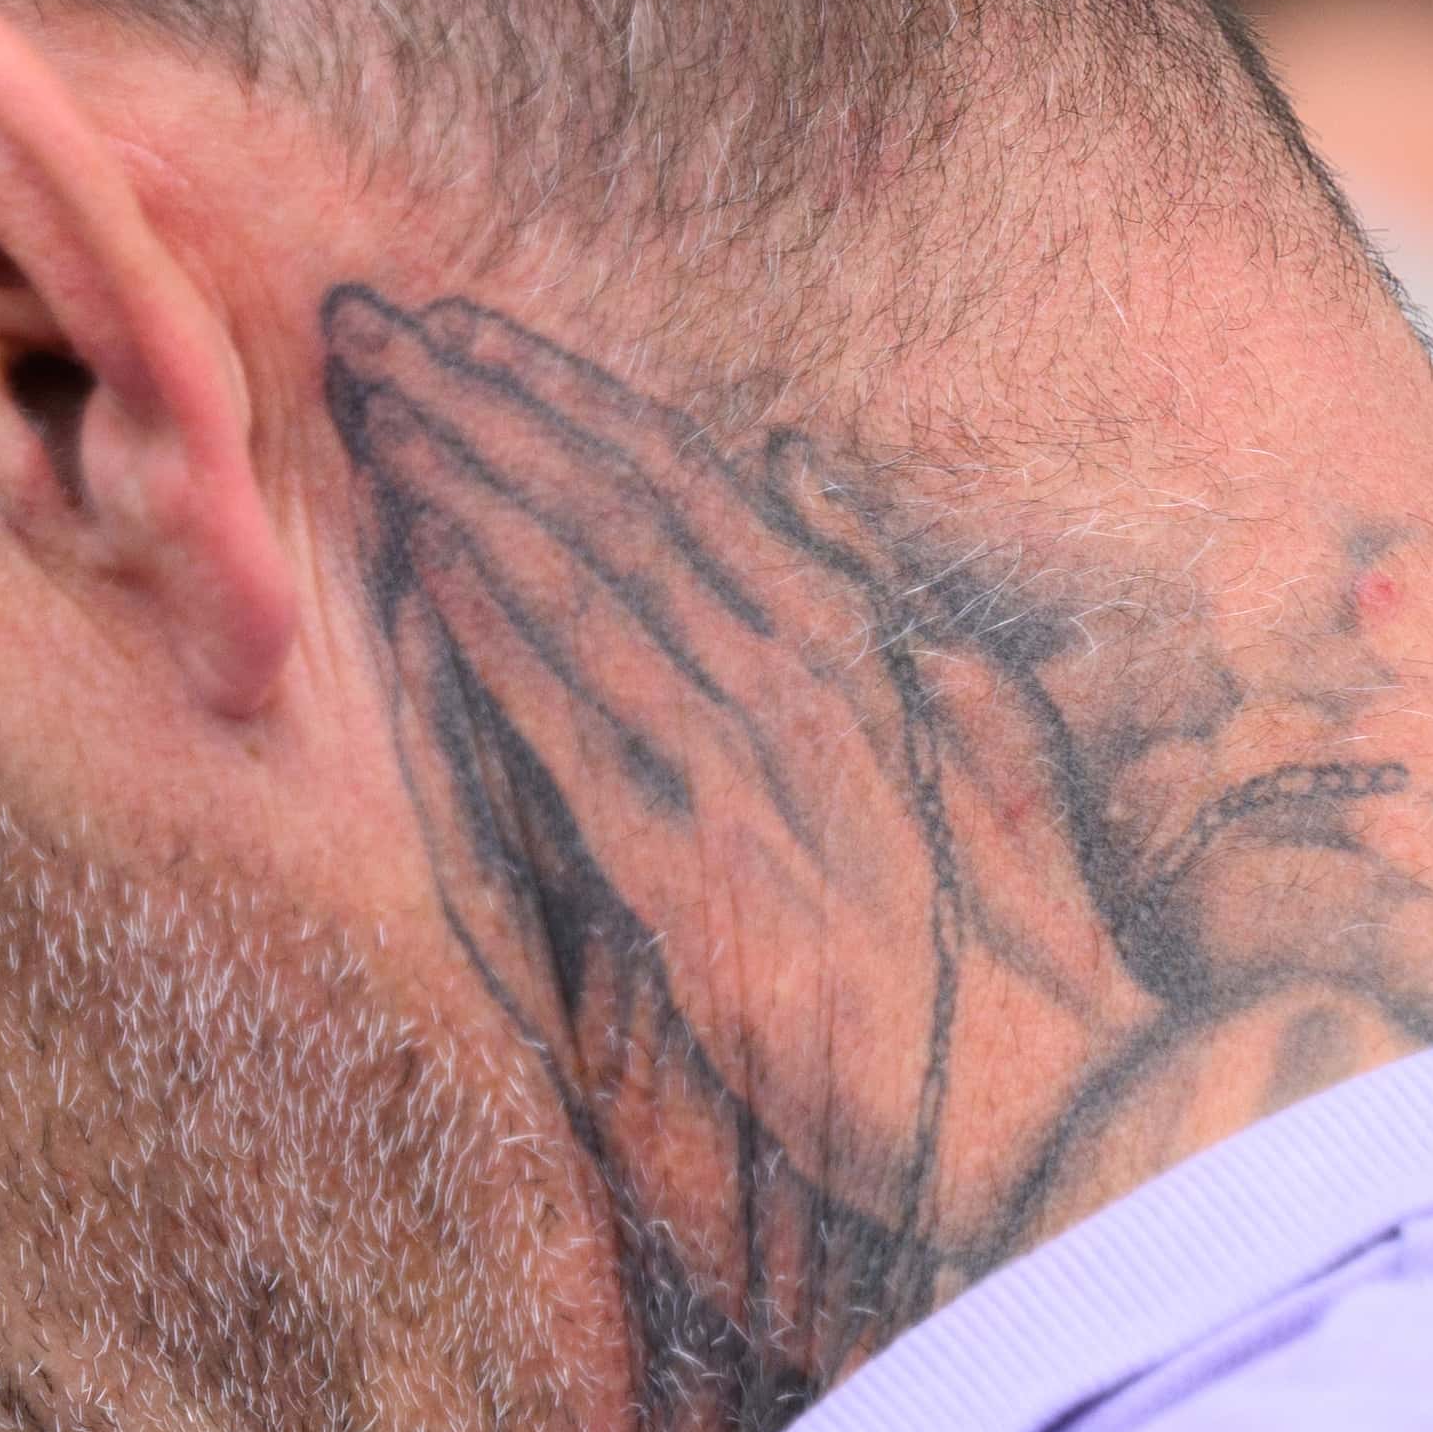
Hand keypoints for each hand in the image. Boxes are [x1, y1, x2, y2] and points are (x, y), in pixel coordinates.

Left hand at [327, 294, 1146, 1292]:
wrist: (1059, 1105)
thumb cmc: (1024, 938)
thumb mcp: (985, 726)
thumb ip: (882, 590)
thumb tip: (792, 462)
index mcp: (858, 642)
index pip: (682, 483)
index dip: (564, 397)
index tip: (467, 331)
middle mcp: (796, 682)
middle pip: (612, 505)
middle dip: (486, 406)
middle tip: (373, 326)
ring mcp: (745, 772)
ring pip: (586, 586)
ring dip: (469, 485)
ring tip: (375, 406)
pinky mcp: (697, 878)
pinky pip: (579, 728)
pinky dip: (499, 630)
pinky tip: (425, 557)